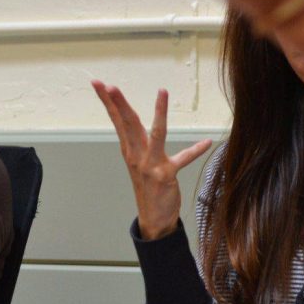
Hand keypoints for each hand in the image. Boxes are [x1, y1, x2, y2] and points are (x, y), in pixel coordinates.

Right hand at [92, 81, 210, 239]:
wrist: (153, 219)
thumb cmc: (147, 186)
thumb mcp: (137, 161)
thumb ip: (137, 141)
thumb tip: (134, 121)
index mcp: (129, 150)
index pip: (116, 120)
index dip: (106, 101)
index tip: (97, 83)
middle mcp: (136, 155)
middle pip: (127, 123)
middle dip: (118, 103)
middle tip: (110, 85)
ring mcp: (150, 165)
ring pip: (155, 133)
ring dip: (159, 112)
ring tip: (162, 92)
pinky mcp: (166, 174)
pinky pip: (183, 159)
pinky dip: (195, 151)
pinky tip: (206, 143)